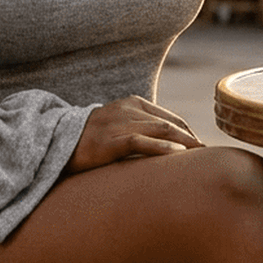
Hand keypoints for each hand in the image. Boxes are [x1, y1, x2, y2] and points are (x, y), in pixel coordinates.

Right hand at [66, 96, 204, 175]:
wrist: (54, 144)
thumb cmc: (89, 140)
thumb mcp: (116, 127)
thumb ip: (139, 130)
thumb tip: (168, 147)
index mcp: (131, 103)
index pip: (170, 118)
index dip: (189, 133)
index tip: (202, 150)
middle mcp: (126, 109)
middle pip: (169, 124)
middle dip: (191, 140)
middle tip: (208, 158)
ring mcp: (116, 124)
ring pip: (159, 131)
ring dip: (184, 144)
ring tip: (200, 158)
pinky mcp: (108, 141)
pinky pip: (139, 142)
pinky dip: (160, 148)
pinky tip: (177, 156)